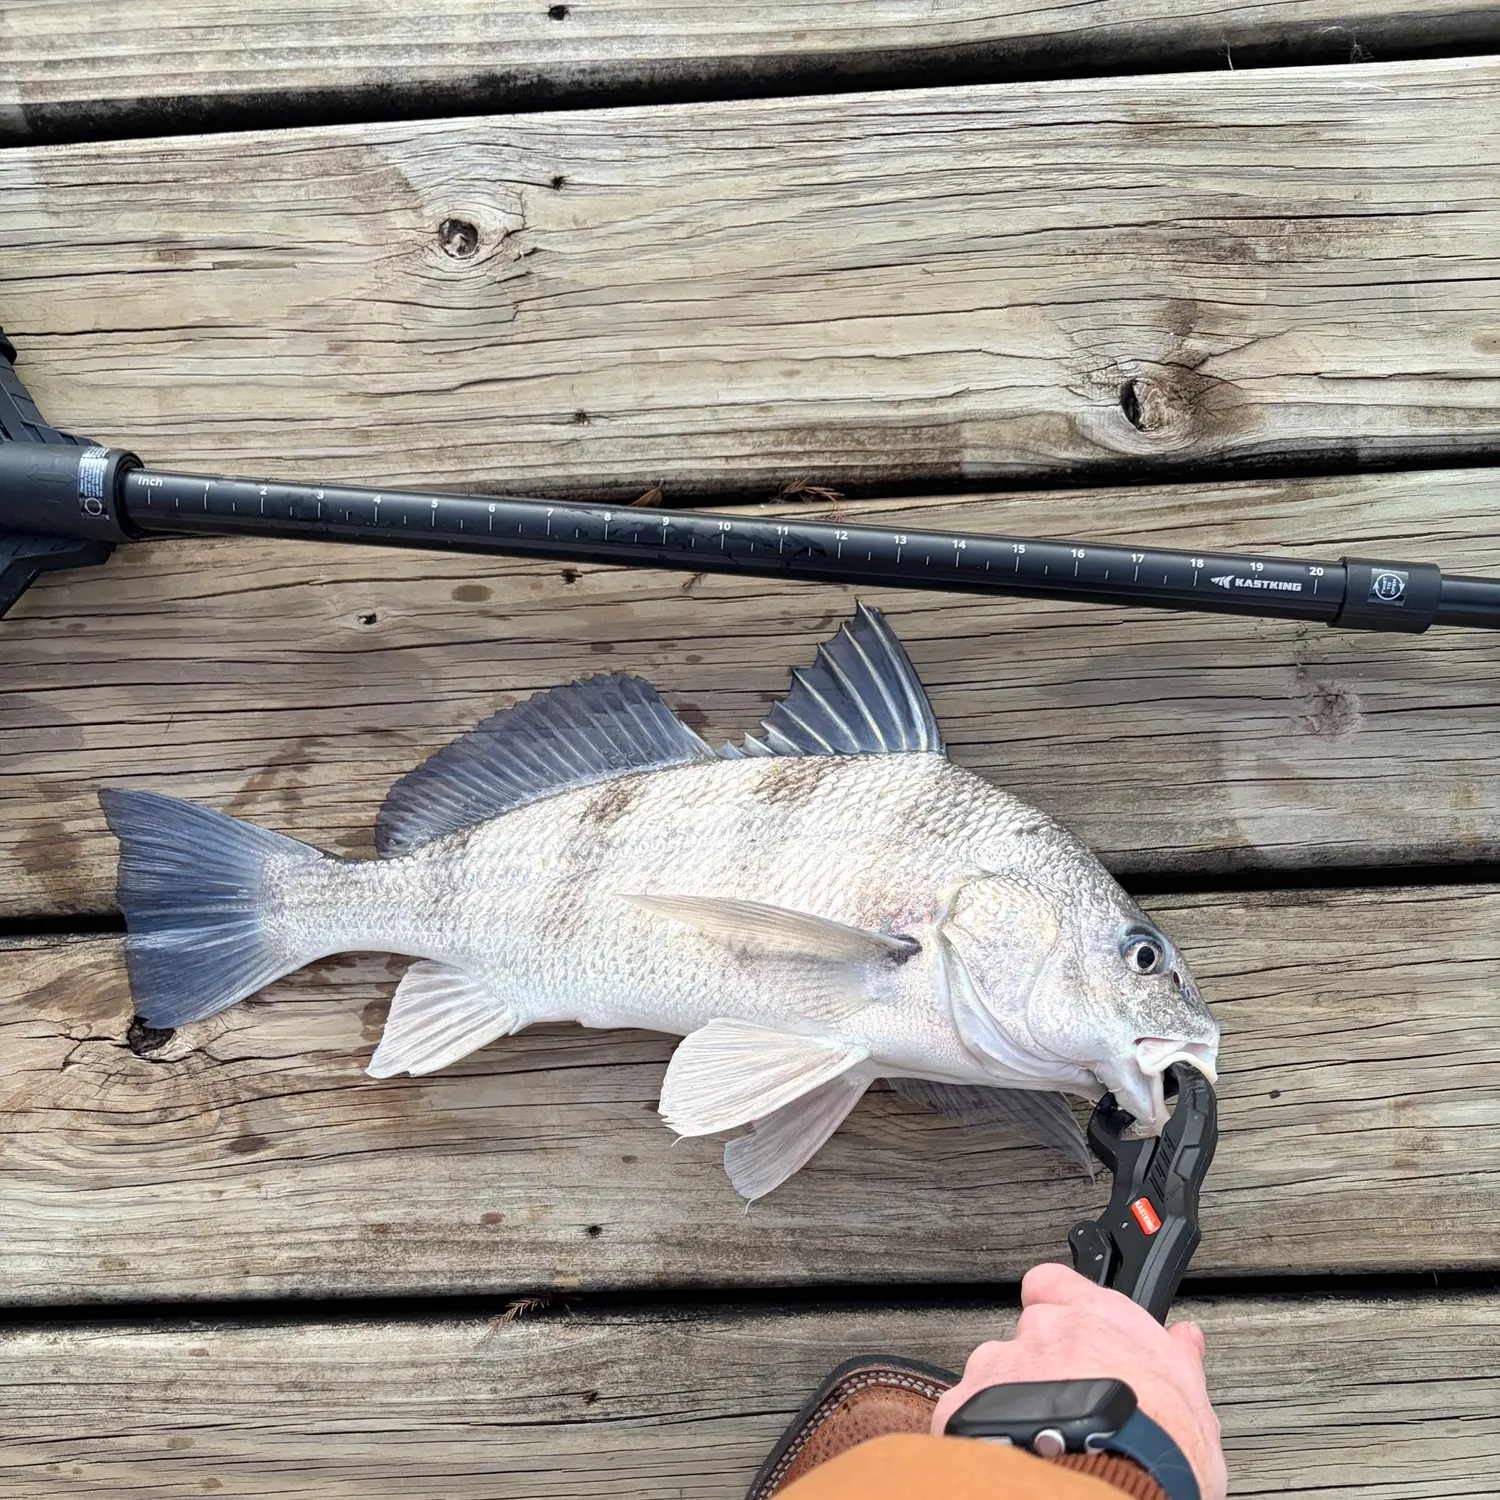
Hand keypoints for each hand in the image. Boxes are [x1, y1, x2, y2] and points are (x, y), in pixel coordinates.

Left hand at [930, 1263, 1226, 1499]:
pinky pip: (965, 1409)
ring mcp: (1000, 1363)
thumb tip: (1185, 1339)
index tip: (1064, 1324)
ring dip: (1008, 1396)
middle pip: (1027, 1334)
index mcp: (1097, 1318)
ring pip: (994, 1371)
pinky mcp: (966, 1402)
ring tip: (1037, 1438)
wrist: (1112, 1489)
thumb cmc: (1158, 1450)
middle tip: (1062, 1404)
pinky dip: (981, 1430)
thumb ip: (1178, 1360)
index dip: (1055, 1302)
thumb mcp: (1191, 1403)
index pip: (1055, 1282)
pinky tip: (1011, 1454)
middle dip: (1039, 1363)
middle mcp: (1044, 1330)